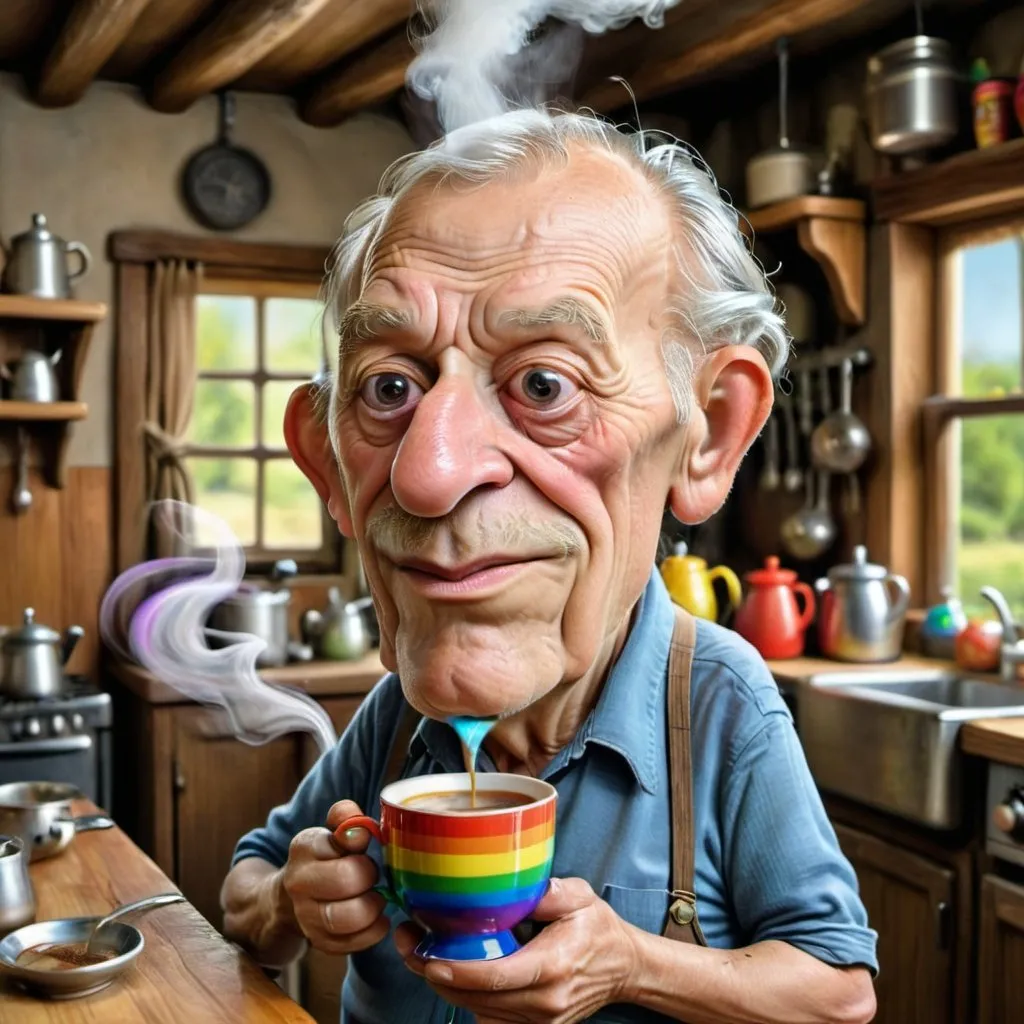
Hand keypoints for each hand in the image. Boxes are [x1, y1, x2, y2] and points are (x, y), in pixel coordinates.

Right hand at [280, 800, 388, 955]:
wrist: (288, 898)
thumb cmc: (324, 860)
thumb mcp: (331, 833)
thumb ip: (345, 819)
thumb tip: (355, 820)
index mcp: (304, 847)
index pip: (341, 843)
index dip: (360, 843)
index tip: (364, 843)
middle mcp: (299, 882)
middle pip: (346, 879)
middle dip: (369, 876)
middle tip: (374, 875)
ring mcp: (305, 915)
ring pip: (347, 917)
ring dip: (372, 908)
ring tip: (377, 898)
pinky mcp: (317, 941)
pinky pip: (350, 944)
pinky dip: (371, 933)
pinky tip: (377, 920)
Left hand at [395, 877, 639, 1023]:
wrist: (624, 968)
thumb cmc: (599, 928)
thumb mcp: (581, 897)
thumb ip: (552, 893)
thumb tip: (518, 884)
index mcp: (554, 967)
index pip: (498, 977)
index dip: (459, 972)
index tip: (429, 958)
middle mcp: (545, 1002)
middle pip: (480, 999)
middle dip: (439, 976)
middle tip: (409, 946)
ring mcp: (540, 1022)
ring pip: (480, 1013)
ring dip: (449, 989)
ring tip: (420, 955)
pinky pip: (491, 1020)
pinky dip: (468, 1000)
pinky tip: (451, 973)